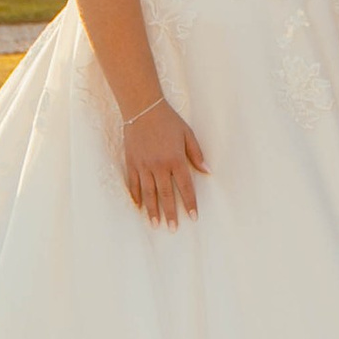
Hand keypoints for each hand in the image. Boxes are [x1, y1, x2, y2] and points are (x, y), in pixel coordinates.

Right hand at [121, 95, 208, 224]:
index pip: (185, 187)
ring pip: (148, 193)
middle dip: (170, 213)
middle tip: (173, 229)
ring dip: (152, 210)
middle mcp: (159, 166)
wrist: (142, 108)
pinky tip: (139, 206)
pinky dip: (136, 196)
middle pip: (165, 195)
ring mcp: (143, 165)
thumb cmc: (168, 120)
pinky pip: (133, 184)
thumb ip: (196, 154)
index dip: (189, 203)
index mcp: (175, 159)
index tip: (193, 217)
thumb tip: (208, 171)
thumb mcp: (187, 134)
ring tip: (155, 225)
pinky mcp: (131, 162)